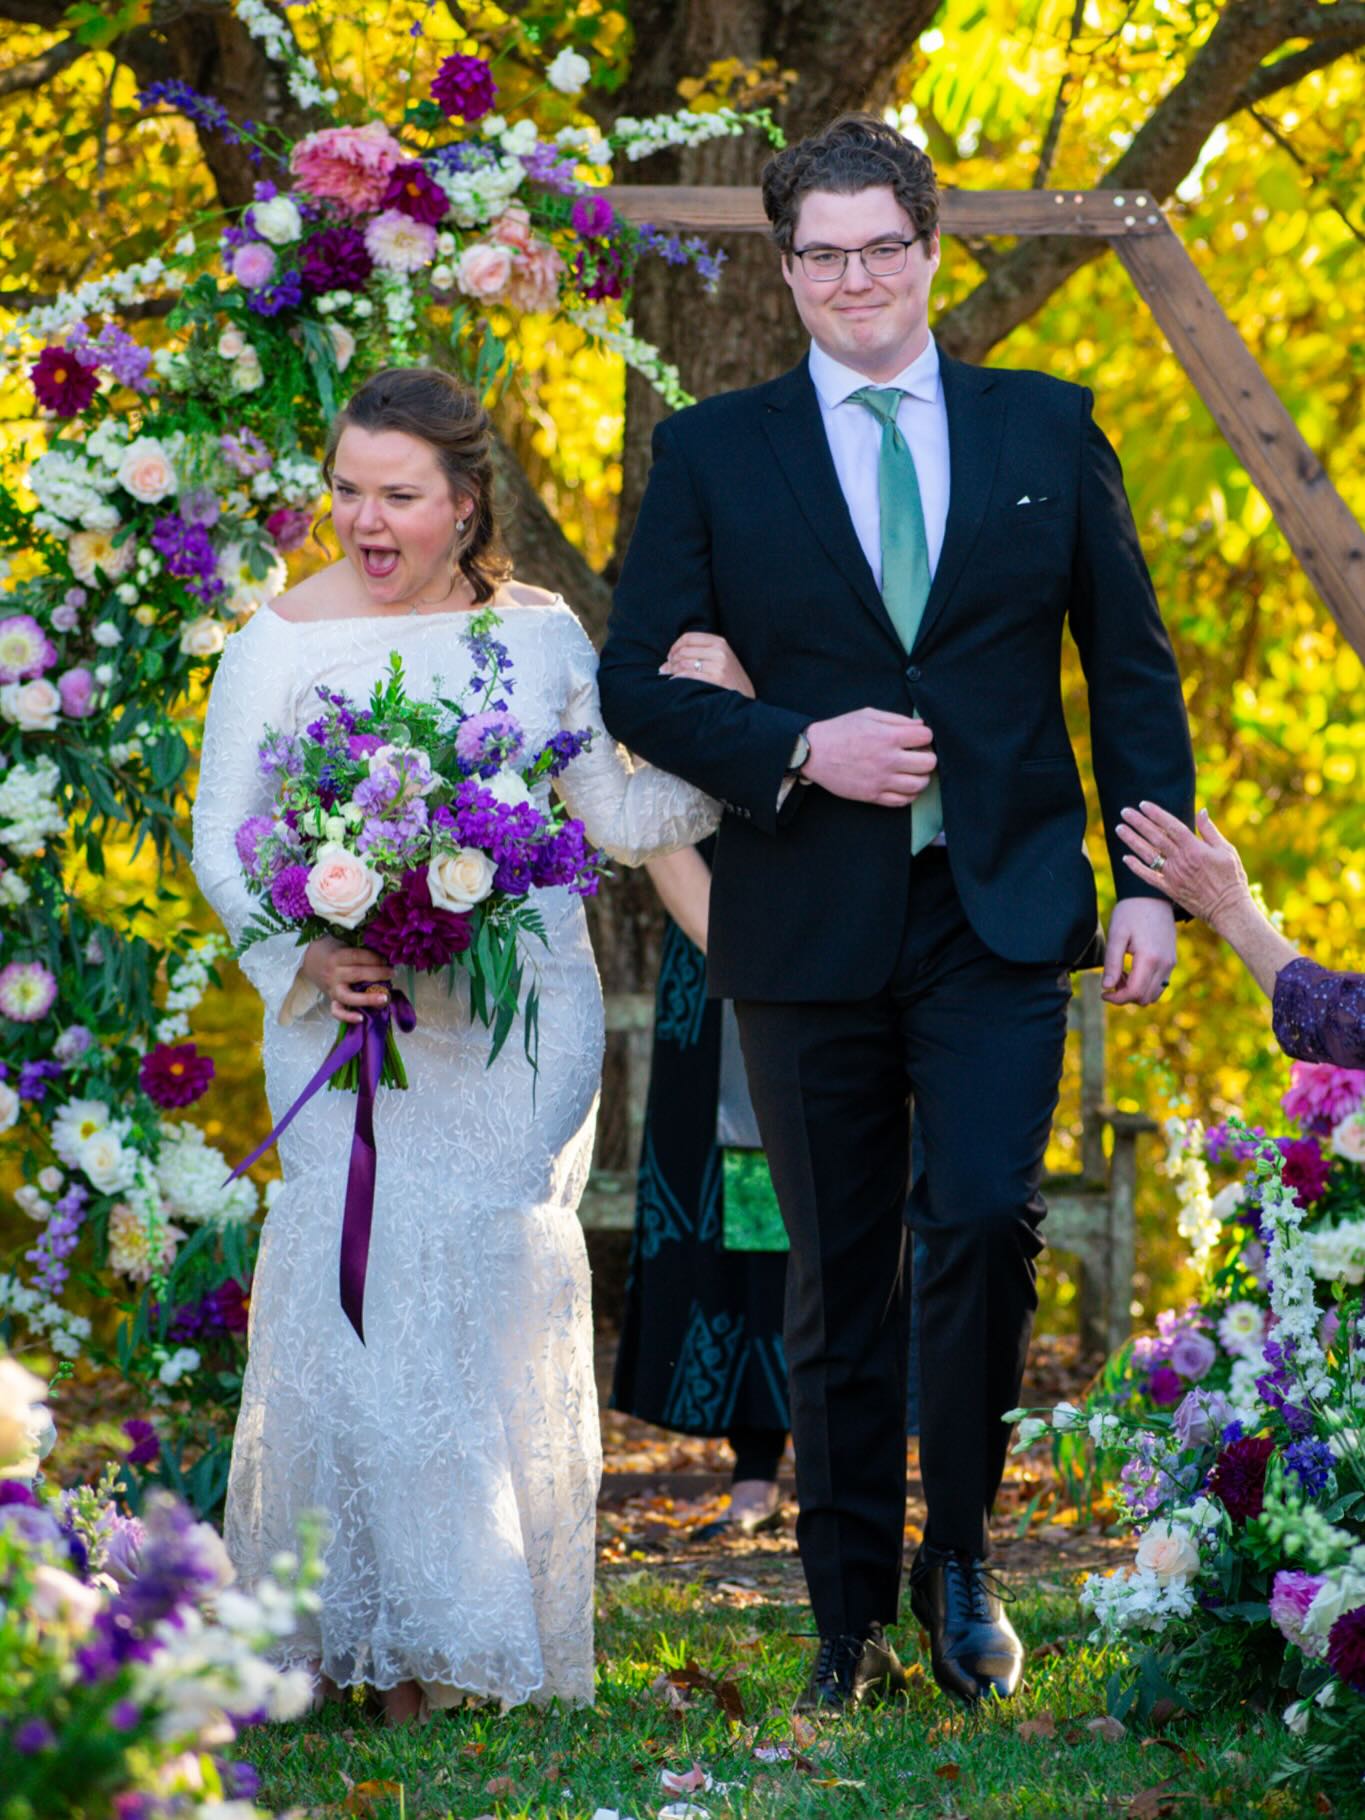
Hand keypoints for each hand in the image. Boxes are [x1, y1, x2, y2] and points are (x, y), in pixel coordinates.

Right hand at [302, 937, 393, 1024]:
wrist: (309, 959)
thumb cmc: (331, 949)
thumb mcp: (343, 942)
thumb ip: (359, 949)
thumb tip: (385, 954)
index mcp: (337, 957)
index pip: (358, 957)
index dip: (374, 958)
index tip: (387, 960)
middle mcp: (334, 974)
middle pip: (357, 974)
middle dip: (378, 974)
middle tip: (393, 973)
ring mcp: (332, 989)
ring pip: (350, 996)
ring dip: (368, 999)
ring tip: (385, 998)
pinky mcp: (331, 1000)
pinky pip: (337, 1012)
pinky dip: (348, 1017)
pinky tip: (362, 1018)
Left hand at [659, 632, 754, 696]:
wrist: (746, 694)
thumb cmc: (728, 677)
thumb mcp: (719, 658)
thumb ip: (698, 653)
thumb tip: (666, 662)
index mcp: (719, 642)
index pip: (688, 638)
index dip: (674, 646)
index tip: (670, 656)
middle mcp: (719, 651)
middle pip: (684, 651)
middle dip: (671, 660)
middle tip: (666, 668)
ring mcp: (719, 666)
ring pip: (684, 663)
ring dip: (672, 670)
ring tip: (669, 675)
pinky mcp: (716, 679)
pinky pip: (689, 676)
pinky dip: (677, 678)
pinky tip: (674, 681)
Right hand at [801, 709, 935, 807]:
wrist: (813, 753)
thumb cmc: (839, 731)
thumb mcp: (867, 715)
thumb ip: (897, 719)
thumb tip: (921, 725)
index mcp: (887, 736)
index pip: (926, 736)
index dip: (924, 735)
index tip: (917, 737)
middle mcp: (887, 760)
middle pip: (929, 763)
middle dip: (927, 756)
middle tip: (917, 755)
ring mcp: (880, 780)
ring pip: (919, 784)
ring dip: (921, 777)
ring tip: (912, 771)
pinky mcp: (873, 795)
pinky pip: (902, 801)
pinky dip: (908, 794)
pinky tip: (903, 785)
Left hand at [1101, 896, 1177, 1006]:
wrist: (1151, 896)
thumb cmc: (1130, 913)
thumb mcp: (1116, 935)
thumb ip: (1112, 962)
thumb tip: (1107, 987)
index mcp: (1150, 958)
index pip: (1135, 993)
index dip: (1117, 998)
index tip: (1103, 993)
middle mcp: (1165, 964)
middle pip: (1145, 998)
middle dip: (1125, 996)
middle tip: (1111, 980)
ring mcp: (1170, 963)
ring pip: (1154, 994)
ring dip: (1136, 992)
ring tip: (1121, 975)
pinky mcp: (1171, 960)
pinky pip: (1160, 984)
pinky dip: (1145, 985)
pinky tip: (1132, 971)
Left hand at [1117, 801, 1252, 931]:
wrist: (1228, 908)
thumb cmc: (1231, 877)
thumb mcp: (1226, 850)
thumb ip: (1210, 831)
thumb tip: (1201, 811)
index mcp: (1195, 848)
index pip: (1171, 826)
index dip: (1156, 814)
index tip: (1143, 804)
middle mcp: (1181, 860)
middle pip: (1155, 837)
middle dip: (1139, 823)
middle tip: (1125, 812)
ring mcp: (1173, 876)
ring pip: (1148, 854)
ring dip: (1132, 840)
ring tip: (1119, 828)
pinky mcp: (1169, 889)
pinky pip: (1149, 877)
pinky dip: (1136, 867)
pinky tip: (1124, 858)